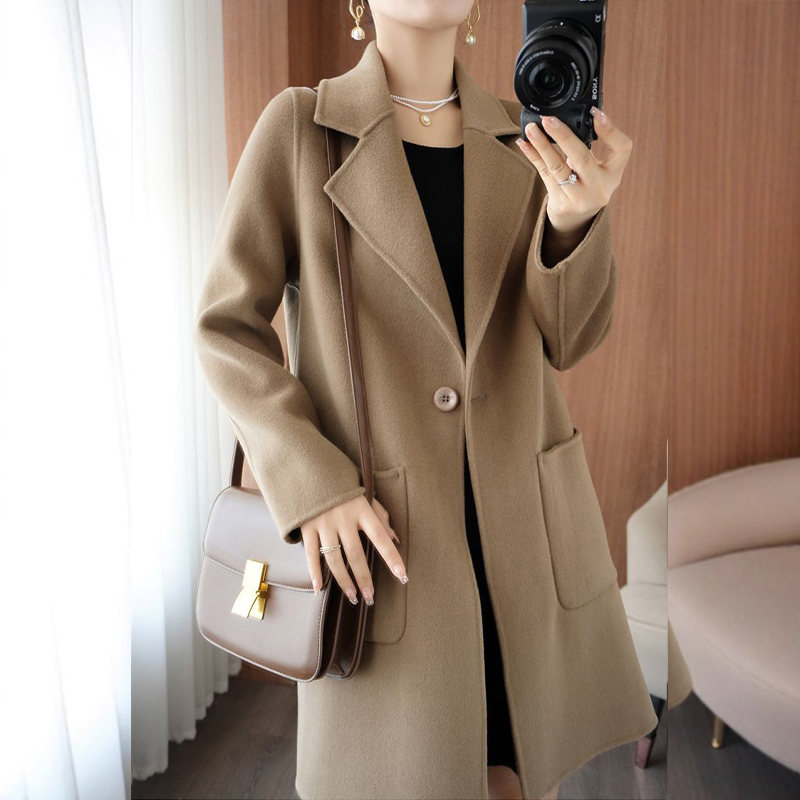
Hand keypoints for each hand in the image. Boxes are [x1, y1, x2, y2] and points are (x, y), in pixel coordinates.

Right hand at [300, 494, 405, 605]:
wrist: (309, 470)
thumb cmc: (342, 486)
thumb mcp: (364, 494)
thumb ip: (380, 516)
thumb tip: (395, 538)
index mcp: (361, 509)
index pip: (380, 537)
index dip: (391, 557)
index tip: (402, 576)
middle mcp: (343, 518)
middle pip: (355, 554)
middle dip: (364, 578)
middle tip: (371, 597)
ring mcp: (323, 523)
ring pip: (334, 559)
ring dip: (343, 580)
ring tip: (353, 597)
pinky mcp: (307, 527)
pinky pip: (311, 554)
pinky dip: (314, 573)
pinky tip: (320, 588)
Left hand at [515, 107, 632, 237]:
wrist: (575, 220)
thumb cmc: (586, 183)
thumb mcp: (597, 168)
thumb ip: (589, 146)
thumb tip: (566, 117)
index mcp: (614, 174)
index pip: (622, 148)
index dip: (609, 130)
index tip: (595, 113)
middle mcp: (600, 188)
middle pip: (582, 158)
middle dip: (564, 136)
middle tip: (548, 119)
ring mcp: (579, 198)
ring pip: (558, 167)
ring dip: (542, 145)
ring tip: (531, 128)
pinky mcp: (561, 203)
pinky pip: (545, 175)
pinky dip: (534, 157)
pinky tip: (524, 144)